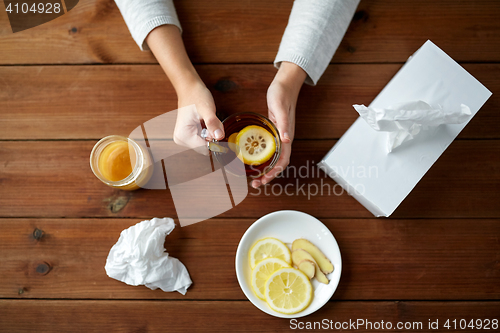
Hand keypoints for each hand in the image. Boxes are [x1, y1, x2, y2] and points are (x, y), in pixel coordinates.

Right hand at [145, 25, 223, 152]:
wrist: (189, 87)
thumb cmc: (196, 96)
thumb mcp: (207, 110)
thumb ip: (213, 124)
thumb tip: (219, 137)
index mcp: (183, 136)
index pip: (204, 148)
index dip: (214, 140)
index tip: (218, 128)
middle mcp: (180, 139)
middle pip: (204, 146)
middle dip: (212, 135)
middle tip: (210, 120)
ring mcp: (183, 138)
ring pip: (205, 143)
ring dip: (210, 133)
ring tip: (206, 119)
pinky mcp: (187, 135)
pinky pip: (202, 138)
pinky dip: (207, 131)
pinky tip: (204, 121)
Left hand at [251, 62, 305, 187]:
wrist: (284, 85)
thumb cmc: (282, 95)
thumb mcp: (280, 109)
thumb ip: (283, 124)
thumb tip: (287, 141)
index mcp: (286, 136)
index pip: (283, 161)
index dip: (274, 173)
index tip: (263, 180)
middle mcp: (284, 139)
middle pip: (278, 164)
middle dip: (268, 176)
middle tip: (255, 184)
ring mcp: (279, 136)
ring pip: (273, 159)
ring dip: (265, 169)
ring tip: (253, 177)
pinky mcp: (273, 132)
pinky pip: (269, 150)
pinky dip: (262, 158)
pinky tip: (253, 160)